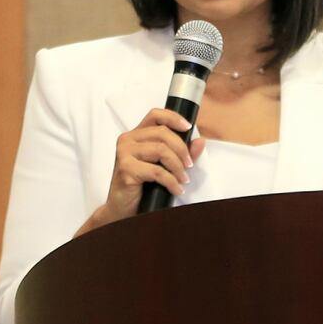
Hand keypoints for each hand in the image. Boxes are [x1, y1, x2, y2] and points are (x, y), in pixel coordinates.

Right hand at [75, 109, 204, 234]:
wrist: (122, 208)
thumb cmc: (141, 186)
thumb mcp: (164, 166)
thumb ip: (181, 153)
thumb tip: (200, 141)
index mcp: (136, 135)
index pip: (155, 115)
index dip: (173, 117)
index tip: (188, 127)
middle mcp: (127, 140)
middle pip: (162, 133)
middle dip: (181, 150)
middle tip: (189, 165)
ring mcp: (124, 154)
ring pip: (161, 150)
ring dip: (178, 167)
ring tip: (183, 179)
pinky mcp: (126, 169)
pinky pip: (157, 171)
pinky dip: (171, 181)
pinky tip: (176, 189)